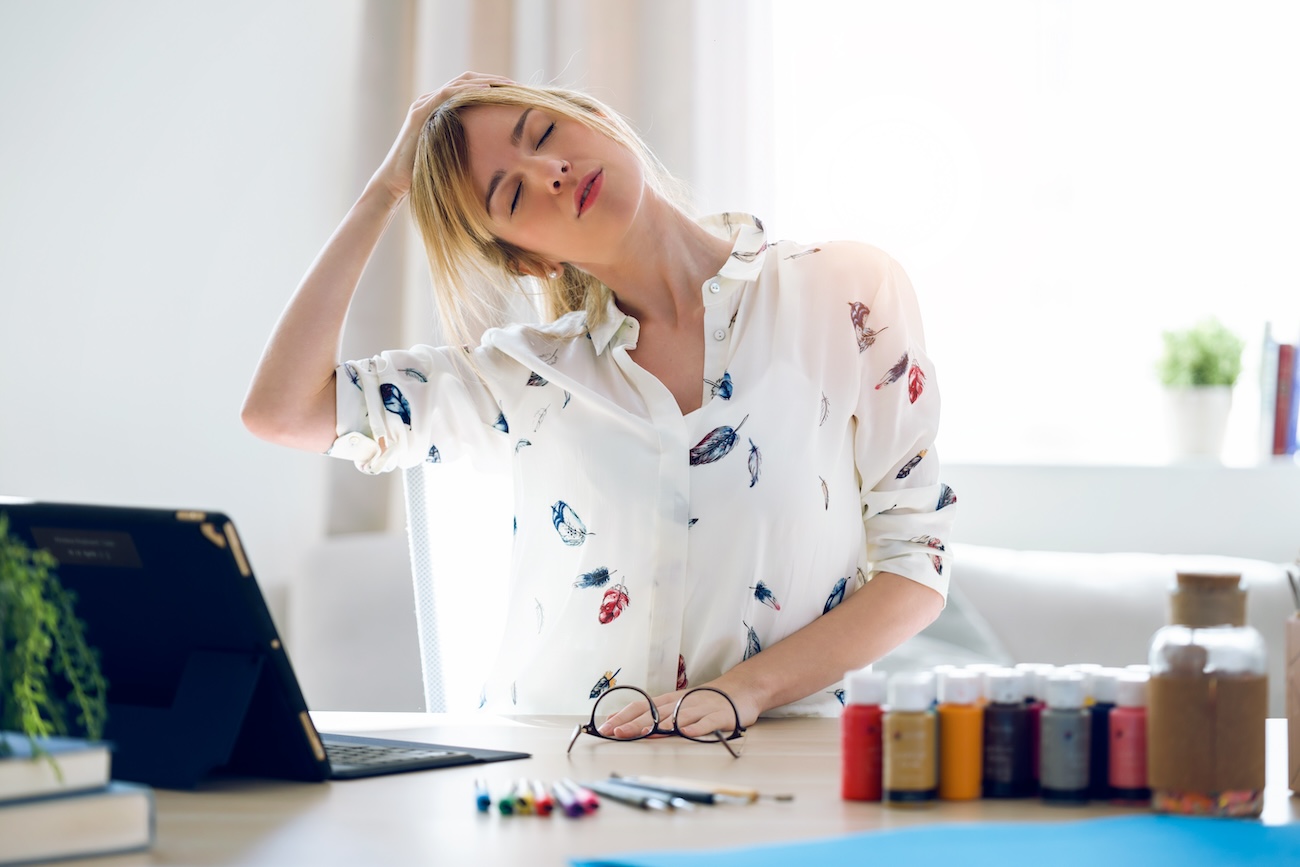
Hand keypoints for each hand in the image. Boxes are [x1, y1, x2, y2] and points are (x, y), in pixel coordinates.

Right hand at [371, 71, 513, 201]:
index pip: (468, 89)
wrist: (396, 181)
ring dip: (485, 81)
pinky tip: (487, 90)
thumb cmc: (425, 174)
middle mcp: (430, 101)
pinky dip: (468, 90)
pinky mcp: (420, 112)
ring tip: (507, 84)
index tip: (514, 92)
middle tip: (516, 84)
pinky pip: (447, 94)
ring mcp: (423, 104)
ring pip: (459, 83)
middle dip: (493, 80)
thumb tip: (494, 155)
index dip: (491, 87)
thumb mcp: (451, 155)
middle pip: (465, 81)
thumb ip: (466, 146)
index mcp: (438, 108)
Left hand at [596, 681, 759, 740]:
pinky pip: (706, 723)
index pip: (641, 706)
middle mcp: (681, 703)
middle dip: (633, 724)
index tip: (605, 727)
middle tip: (616, 733)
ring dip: (660, 726)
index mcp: (669, 701)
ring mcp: (700, 709)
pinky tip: (687, 734)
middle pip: (654, 714)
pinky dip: (697, 728)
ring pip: (677, 718)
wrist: (739, 690)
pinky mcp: (719, 717)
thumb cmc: (704, 701)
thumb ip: (655, 715)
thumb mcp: (677, 705)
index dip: (623, 716)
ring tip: (643, 734)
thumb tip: (625, 724)